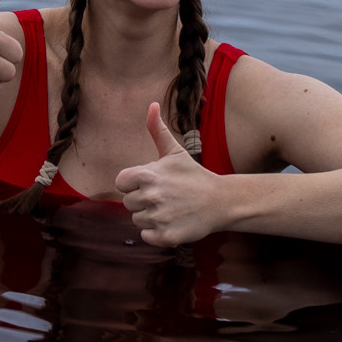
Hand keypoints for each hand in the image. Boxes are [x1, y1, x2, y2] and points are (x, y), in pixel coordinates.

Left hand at [115, 103, 227, 247]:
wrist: (220, 201)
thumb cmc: (193, 175)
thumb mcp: (175, 152)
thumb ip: (157, 130)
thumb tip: (151, 104)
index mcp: (147, 175)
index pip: (121, 183)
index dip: (134, 184)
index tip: (152, 183)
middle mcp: (150, 196)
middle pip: (128, 203)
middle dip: (143, 200)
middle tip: (165, 196)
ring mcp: (158, 218)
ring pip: (137, 220)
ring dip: (150, 216)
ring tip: (170, 208)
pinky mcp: (166, 236)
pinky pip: (146, 236)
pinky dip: (156, 232)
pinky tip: (172, 222)